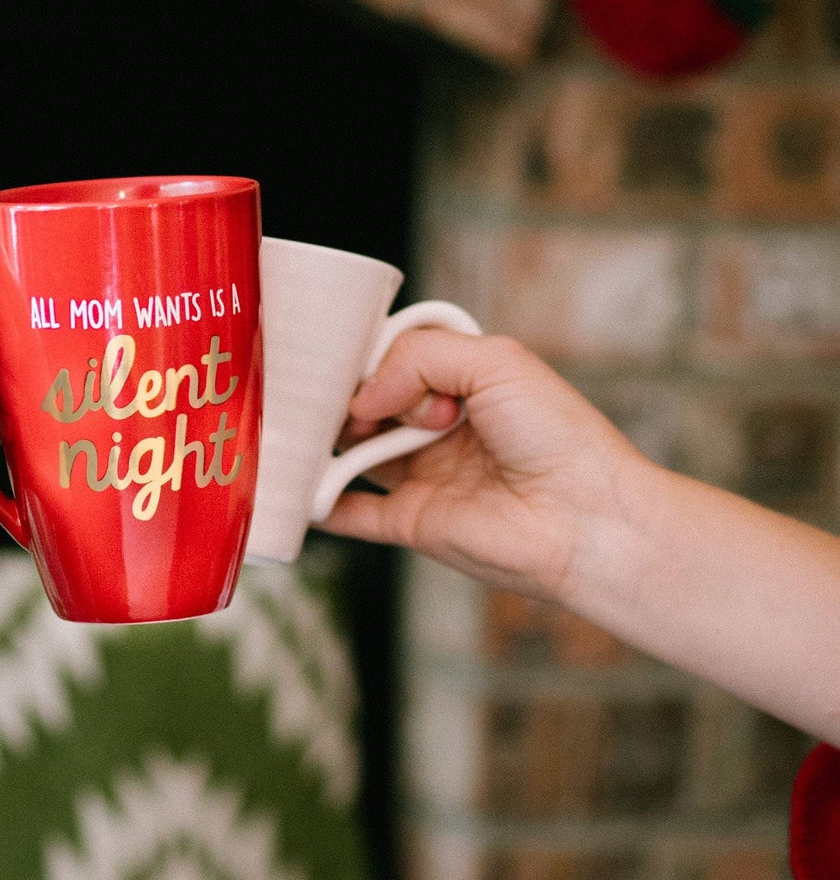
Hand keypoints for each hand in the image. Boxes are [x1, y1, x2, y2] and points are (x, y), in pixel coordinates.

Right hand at [321, 330, 652, 603]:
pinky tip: (293, 487)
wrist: (586, 519)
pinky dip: (317, 503)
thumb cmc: (558, 436)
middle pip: (367, 404)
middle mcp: (440, 428)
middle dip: (341, 396)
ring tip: (299, 429)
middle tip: (322, 396)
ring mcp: (424, 476)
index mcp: (464, 383)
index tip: (343, 356)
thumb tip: (361, 398)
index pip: (396, 359)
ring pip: (353, 454)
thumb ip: (419, 358)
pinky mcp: (412, 524)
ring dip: (323, 443)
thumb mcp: (494, 362)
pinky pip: (352, 514)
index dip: (368, 356)